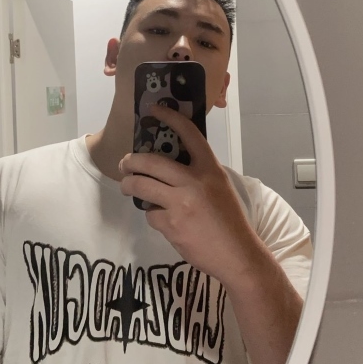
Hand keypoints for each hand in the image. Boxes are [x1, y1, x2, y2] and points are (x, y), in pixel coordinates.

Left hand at [119, 104, 262, 287]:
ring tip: (128, 187)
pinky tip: (163, 220)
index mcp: (210, 168)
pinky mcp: (171, 224)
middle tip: (126, 164)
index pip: (189, 134)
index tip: (155, 110)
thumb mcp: (220, 187)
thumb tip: (167, 166)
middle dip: (131, 162)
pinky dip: (153, 216)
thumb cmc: (229, 220)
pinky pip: (150, 214)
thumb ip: (198, 174)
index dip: (170, 117)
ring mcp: (181, 203)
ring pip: (141, 186)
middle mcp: (194, 181)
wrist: (237, 254)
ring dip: (129, 185)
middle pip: (150, 162)